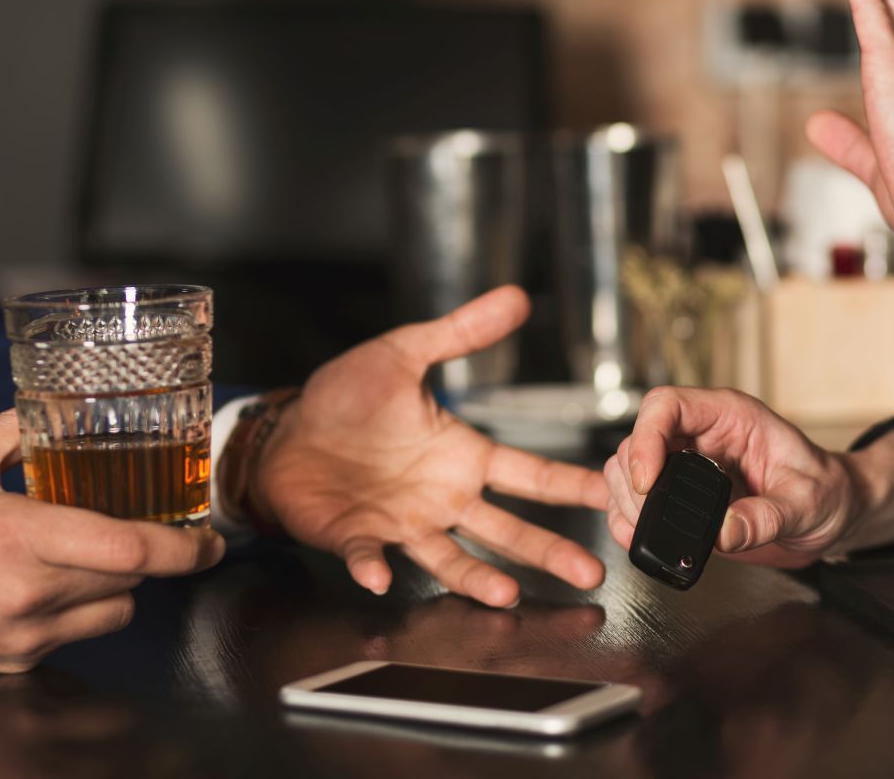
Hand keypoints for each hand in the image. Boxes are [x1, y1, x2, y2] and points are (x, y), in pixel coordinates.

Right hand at [0, 412, 225, 682]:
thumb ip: (14, 429)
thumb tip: (55, 403)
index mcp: (19, 536)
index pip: (127, 547)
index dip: (182, 547)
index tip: (210, 540)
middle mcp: (31, 591)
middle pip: (133, 577)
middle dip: (157, 553)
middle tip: (167, 532)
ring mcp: (27, 633)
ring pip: (117, 609)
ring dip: (124, 581)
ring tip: (102, 553)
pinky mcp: (18, 660)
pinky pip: (81, 633)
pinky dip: (88, 609)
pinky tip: (64, 585)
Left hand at [245, 286, 609, 607]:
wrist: (283, 434)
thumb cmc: (345, 399)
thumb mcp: (404, 354)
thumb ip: (460, 333)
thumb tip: (516, 297)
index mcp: (462, 456)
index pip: (528, 473)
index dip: (569, 484)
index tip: (610, 494)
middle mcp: (443, 497)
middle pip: (506, 530)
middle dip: (547, 552)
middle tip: (589, 574)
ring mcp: (403, 523)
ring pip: (452, 558)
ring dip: (478, 578)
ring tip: (508, 595)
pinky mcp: (357, 538)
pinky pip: (370, 555)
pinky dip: (374, 566)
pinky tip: (381, 573)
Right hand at [604, 387, 893, 565]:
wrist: (833, 515)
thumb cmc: (828, 492)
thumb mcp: (808, 503)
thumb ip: (768, 516)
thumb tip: (725, 531)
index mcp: (729, 416)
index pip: (667, 406)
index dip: (647, 438)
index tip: (648, 479)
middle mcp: (700, 435)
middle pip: (637, 439)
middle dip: (633, 481)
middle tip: (648, 518)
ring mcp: (686, 465)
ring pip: (627, 468)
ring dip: (625, 501)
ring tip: (644, 531)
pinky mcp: (679, 496)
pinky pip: (636, 498)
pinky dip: (626, 517)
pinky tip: (633, 534)